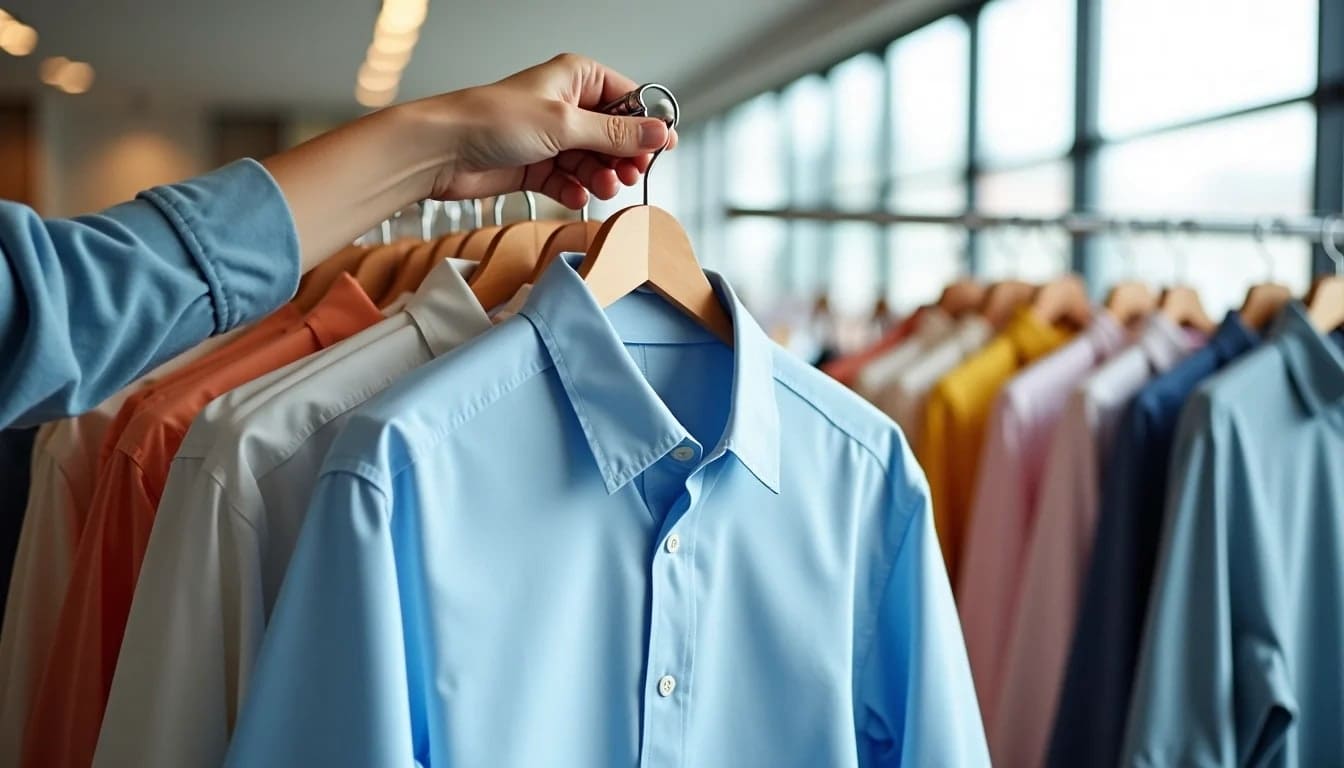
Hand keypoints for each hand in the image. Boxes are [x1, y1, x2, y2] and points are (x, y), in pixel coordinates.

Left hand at [421, 53, 677, 208]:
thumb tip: (659, 133)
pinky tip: (576, 196)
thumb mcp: (565, 124)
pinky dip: (576, 190)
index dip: (646, 125)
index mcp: (576, 78)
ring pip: (594, 161)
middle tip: (629, 175)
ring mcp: (552, 137)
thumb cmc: (491, 121)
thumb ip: (615, 133)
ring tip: (602, 188)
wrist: (443, 152)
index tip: (662, 149)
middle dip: (623, 157)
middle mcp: (566, 105)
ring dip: (602, 177)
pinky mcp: (537, 166)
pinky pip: (570, 180)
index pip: (628, 99)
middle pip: (614, 135)